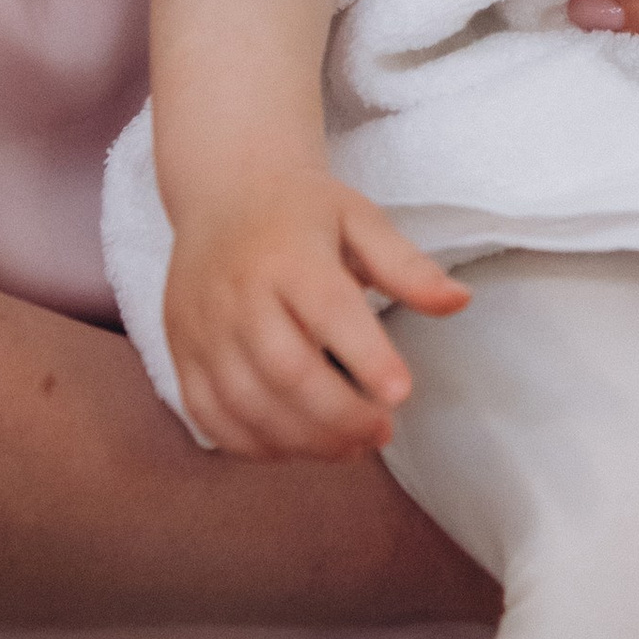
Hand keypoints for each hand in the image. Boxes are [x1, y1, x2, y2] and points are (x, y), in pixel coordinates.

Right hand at [165, 174, 467, 461]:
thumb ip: (407, 266)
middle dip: (340, 416)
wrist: (222, 192)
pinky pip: (209, 415)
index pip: (329, 310)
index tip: (402, 394)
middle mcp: (237, 291)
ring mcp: (201, 326)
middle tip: (382, 431)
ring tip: (349, 446)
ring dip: (302, 440)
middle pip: (285, 370)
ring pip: (246, 403)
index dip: (367, 358)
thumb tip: (459, 302)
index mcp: (288, 253)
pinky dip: (253, 444)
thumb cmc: (301, 212)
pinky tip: (296, 446)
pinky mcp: (180, 351)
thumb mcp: (360, 220)